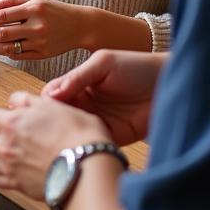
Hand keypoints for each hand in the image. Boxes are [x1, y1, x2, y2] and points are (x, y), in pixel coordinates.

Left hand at [0, 0, 84, 59]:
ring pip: (9, 47)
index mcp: (35, 9)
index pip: (3, 16)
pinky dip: (3, 53)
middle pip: (3, 33)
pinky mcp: (43, 54)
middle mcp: (38, 26)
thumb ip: (10, 2)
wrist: (81, 26)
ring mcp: (41, 42)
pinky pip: (19, 55)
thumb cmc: (53, 10)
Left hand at [0, 92, 109, 198]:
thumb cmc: (79, 136)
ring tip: (2, 152)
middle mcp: (5, 145)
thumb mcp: (54, 105)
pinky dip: (1, 174)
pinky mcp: (19, 186)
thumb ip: (28, 101)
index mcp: (12, 122)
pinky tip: (13, 168)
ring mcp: (10, 168)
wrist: (90, 168)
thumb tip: (15, 101)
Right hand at [41, 49, 164, 145]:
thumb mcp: (103, 64)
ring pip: (73, 132)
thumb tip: (50, 94)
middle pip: (59, 116)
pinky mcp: (114, 137)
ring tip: (61, 139)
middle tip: (46, 131)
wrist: (170, 84)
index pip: (52, 95)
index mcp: (78, 84)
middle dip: (51, 123)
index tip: (39, 112)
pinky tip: (82, 145)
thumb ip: (77, 77)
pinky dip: (87, 145)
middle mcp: (85, 104)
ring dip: (67, 136)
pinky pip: (94, 143)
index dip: (44, 103)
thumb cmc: (137, 67)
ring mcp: (98, 121)